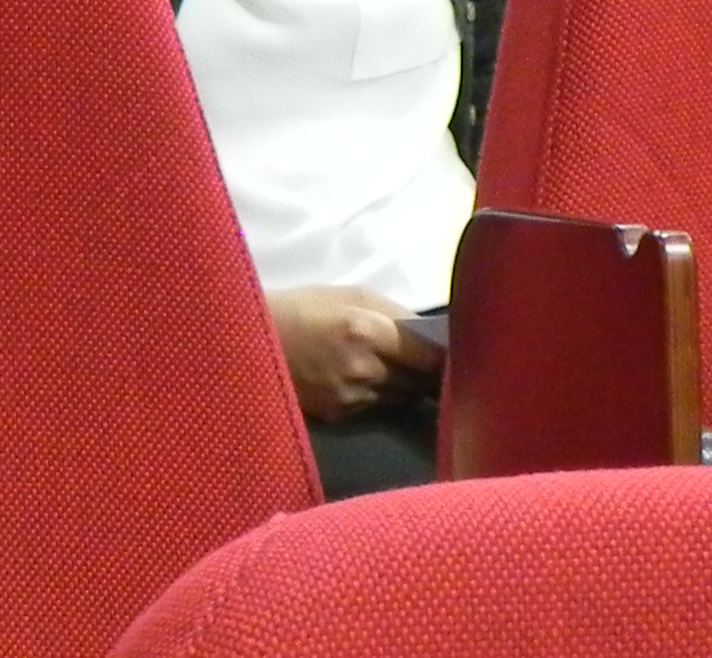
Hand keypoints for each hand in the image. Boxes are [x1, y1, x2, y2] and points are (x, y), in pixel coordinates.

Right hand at [265, 286, 442, 417]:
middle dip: (430, 373)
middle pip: (422, 383)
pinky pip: (380, 408)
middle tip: (432, 361)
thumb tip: (431, 334)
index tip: (461, 352)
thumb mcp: (348, 295)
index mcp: (368, 332)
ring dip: (408, 386)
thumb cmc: (302, 308)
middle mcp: (365, 370)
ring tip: (400, 369)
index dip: (450, 358)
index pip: (432, 356)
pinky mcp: (342, 417)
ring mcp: (353, 399)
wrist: (251, 342)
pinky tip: (371, 381)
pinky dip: (384, 396)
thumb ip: (394, 313)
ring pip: (404, 398)